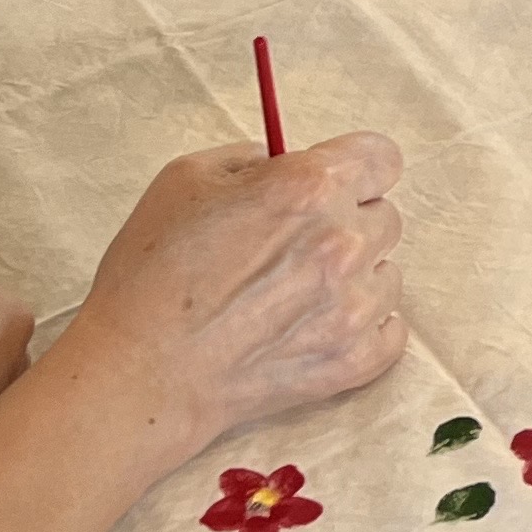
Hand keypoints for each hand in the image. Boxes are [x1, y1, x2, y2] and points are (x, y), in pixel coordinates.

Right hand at [51, 132, 409, 452]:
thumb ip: (252, 159)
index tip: (339, 184)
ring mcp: (353, 307)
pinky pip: (391, 331)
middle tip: (297, 246)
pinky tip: (318, 327)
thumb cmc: (153, 276)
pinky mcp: (353, 360)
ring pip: (387, 274)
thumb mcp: (187, 179)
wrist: (140, 372)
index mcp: (309, 188)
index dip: (358, 169)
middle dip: (349, 223)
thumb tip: (284, 164)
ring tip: (298, 295)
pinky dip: (363, 328)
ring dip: (355, 278)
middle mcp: (342, 242)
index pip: (382, 158)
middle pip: (384, 216)